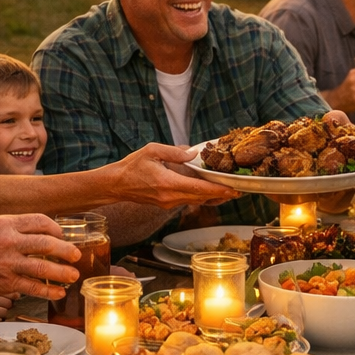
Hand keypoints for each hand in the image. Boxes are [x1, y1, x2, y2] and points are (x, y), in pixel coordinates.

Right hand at [0, 213, 80, 302]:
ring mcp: (8, 263)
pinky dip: (49, 291)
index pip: (40, 221)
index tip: (62, 236)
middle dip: (66, 250)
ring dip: (62, 272)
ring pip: (43, 267)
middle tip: (76, 255)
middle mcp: (8, 241)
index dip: (56, 228)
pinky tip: (59, 292)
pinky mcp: (6, 283)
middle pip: (46, 243)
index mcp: (6, 224)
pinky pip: (33, 287)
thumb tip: (45, 232)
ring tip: (73, 275)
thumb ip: (17, 228)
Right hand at [107, 143, 240, 206]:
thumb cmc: (132, 166)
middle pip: (201, 197)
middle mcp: (170, 197)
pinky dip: (200, 196)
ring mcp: (168, 203)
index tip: (232, 189)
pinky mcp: (166, 204)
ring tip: (228, 191)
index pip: (198, 188)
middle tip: (238, 191)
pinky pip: (188, 200)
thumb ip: (174, 152)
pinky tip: (209, 192)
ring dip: (212, 196)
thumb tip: (192, 154)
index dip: (217, 189)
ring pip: (195, 200)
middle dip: (220, 195)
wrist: (116, 185)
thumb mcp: (152, 151)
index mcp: (168, 183)